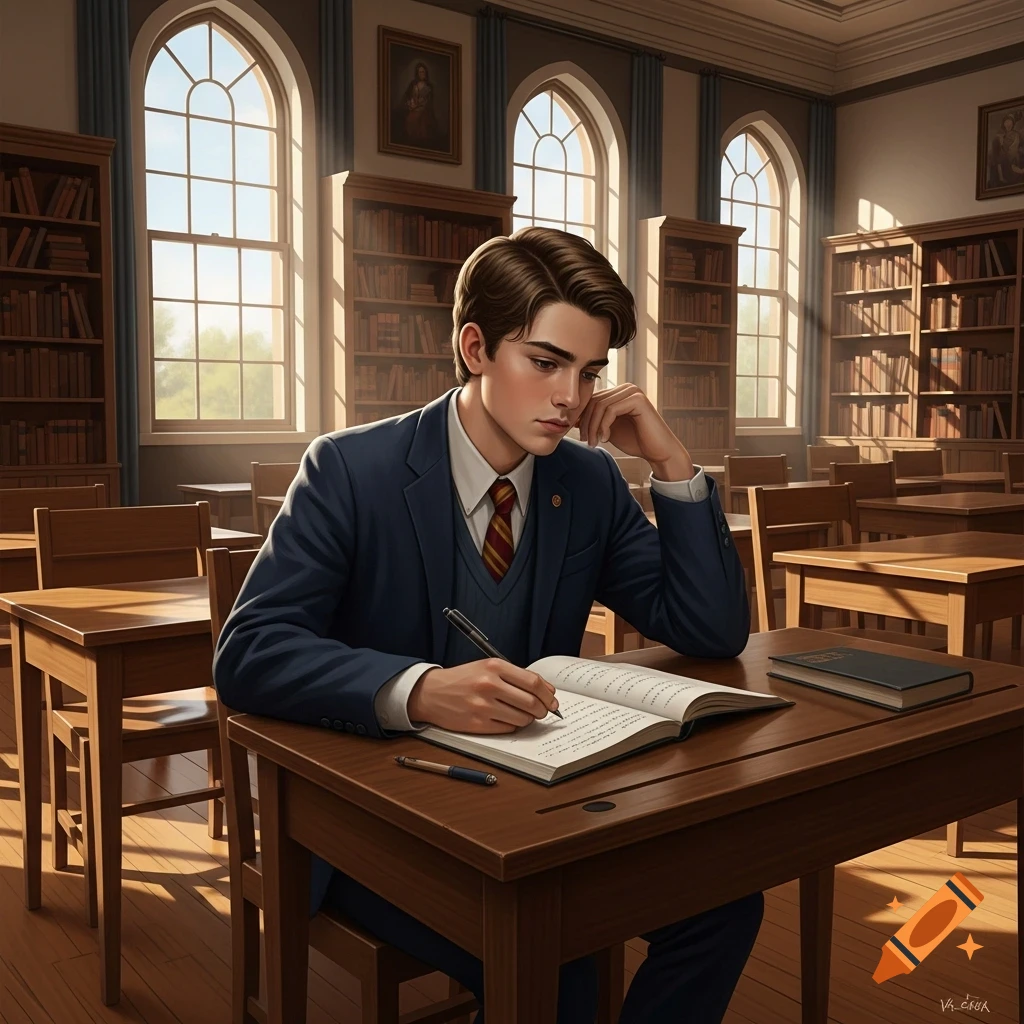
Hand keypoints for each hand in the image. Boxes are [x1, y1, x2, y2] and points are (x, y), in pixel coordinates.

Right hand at [407, 659, 559, 733]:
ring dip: (528, 719)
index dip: (548, 694)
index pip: (533, 682)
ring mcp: (482, 706)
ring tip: (523, 714)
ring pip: (522, 718)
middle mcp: (489, 685)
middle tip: (543, 711)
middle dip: (543, 709)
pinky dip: (512, 725)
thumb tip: (546, 690)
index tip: (553, 699)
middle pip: (531, 702)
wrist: (431, 692)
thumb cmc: (463, 679)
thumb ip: (516, 676)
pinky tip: (506, 719)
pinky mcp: (477, 724)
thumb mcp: (488, 668)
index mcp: (494, 667)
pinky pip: (508, 728)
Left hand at [577, 383, 693, 480]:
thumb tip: (572, 417)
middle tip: (586, 440)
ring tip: (594, 442)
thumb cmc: (635, 441)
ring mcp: (632, 391)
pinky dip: (603, 426)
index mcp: (618, 392)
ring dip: (593, 426)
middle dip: (586, 423)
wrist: (657, 452)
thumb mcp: (608, 429)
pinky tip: (605, 438)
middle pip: (593, 401)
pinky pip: (610, 410)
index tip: (580, 435)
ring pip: (600, 405)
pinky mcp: (637, 399)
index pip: (591, 399)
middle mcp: (625, 388)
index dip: (582, 417)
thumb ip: (594, 420)